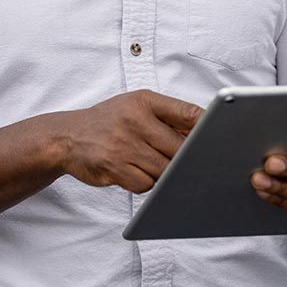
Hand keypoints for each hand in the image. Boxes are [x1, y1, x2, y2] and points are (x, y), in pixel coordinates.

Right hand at [55, 90, 202, 193]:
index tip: (220, 138)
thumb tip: (202, 136)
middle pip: (179, 148)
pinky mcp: (113, 167)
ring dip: (165, 174)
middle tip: (191, 166)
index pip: (187, 112)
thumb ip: (166, 117)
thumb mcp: (135, 106)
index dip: (207, 128)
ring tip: (153, 165)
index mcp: (144, 101)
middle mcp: (134, 120)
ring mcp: (123, 144)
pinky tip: (136, 173)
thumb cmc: (108, 122)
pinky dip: (146, 183)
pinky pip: (145, 184)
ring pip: (164, 170)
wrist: (66, 136)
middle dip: (187, 160)